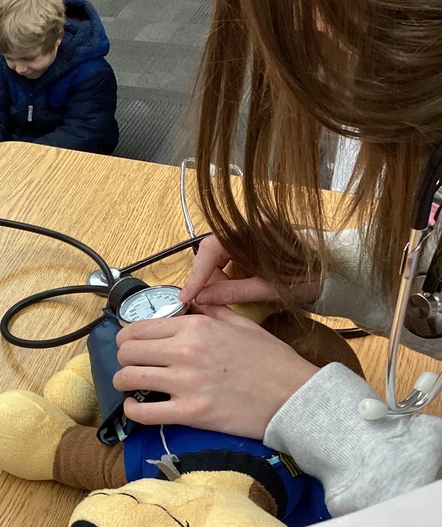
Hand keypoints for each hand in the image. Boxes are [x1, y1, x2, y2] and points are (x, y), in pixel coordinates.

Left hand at [113, 303, 318, 439]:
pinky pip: (143, 413)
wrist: (296, 397)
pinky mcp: (191, 414)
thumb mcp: (241, 324)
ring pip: (128, 378)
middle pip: (127, 352)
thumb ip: (211, 310)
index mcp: (195, 327)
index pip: (138, 328)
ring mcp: (186, 383)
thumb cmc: (272, 361)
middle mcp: (185, 351)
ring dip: (124, 383)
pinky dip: (133, 411)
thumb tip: (192, 300)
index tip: (130, 346)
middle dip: (124, 359)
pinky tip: (137, 407)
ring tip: (132, 386)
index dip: (127, 338)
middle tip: (132, 366)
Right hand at [178, 236, 319, 306]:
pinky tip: (231, 288)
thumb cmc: (313, 275)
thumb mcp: (270, 289)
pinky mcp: (255, 241)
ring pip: (219, 255)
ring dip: (216, 276)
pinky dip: (227, 273)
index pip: (210, 250)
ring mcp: (251, 232)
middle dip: (206, 277)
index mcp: (252, 230)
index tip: (186, 295)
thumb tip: (202, 298)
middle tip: (204, 300)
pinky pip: (231, 256)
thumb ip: (233, 292)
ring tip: (220, 296)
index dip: (196, 275)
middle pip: (211, 251)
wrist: (340, 271)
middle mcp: (249, 226)